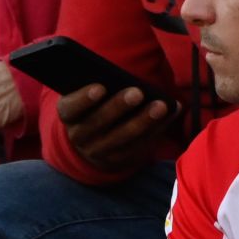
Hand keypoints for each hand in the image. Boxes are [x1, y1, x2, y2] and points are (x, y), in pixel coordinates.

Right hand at [58, 83, 179, 175]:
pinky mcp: (120, 160)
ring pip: (123, 137)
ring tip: (161, 105)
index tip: (101, 87)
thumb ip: (98, 86)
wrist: (93, 141)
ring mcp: (99, 151)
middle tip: (137, 92)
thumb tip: (126, 78)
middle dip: (119, 107)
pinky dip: (157, 128)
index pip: (71, 107)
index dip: (84, 99)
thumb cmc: (95, 106)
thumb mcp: (88, 97)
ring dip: (144, 120)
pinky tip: (170, 113)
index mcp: (69, 115)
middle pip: (99, 122)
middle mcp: (80, 136)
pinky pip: (140, 145)